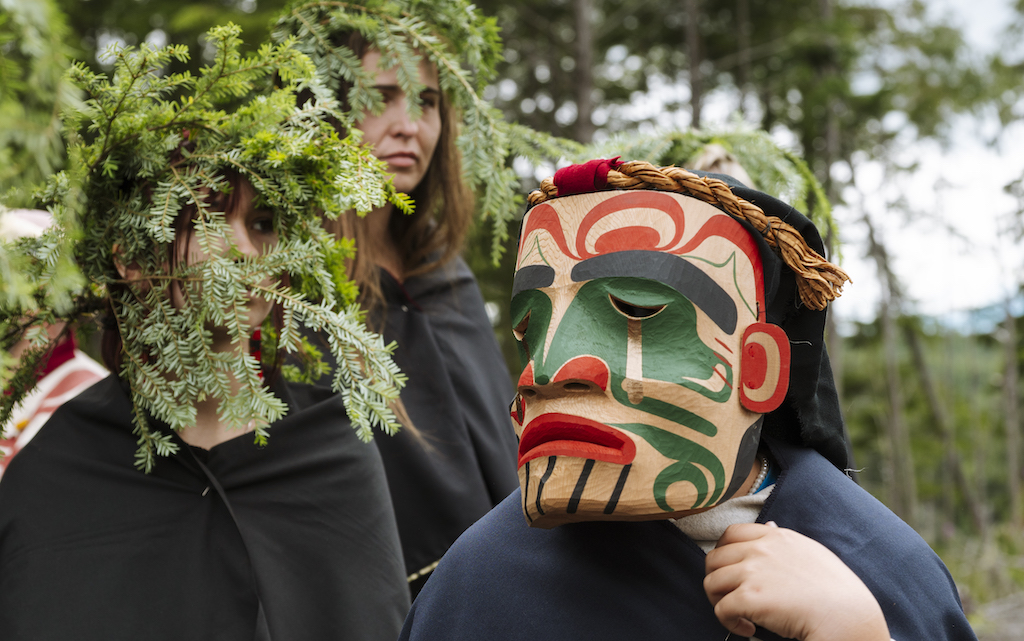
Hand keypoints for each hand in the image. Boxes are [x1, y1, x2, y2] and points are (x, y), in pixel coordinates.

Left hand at [704, 522, 889, 640]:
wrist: (847, 615)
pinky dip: (728, 622)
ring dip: (719, 601)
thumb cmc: (836, 590)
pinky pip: (720, 609)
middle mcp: (760, 550)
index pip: (731, 533)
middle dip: (717, 579)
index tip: (731, 571)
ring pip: (711, 582)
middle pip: (713, 558)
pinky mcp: (749, 598)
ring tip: (738, 614)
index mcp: (775, 536)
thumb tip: (769, 526)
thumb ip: (785, 539)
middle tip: (731, 596)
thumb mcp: (811, 551)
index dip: (723, 553)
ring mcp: (752, 572)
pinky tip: (747, 628)